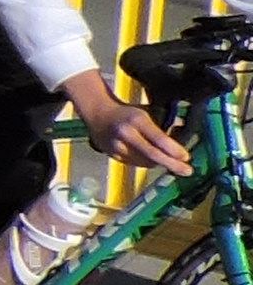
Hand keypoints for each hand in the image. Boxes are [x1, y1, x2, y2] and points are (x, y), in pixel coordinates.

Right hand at [67, 66, 192, 175]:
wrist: (97, 115)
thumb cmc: (126, 114)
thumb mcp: (143, 115)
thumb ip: (159, 129)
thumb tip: (180, 143)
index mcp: (136, 120)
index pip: (157, 138)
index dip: (173, 149)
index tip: (186, 157)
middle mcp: (126, 134)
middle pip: (151, 154)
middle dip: (171, 164)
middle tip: (188, 171)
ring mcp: (117, 146)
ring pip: (145, 162)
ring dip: (160, 163)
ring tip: (171, 162)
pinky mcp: (113, 155)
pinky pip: (136, 163)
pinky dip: (147, 163)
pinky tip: (152, 159)